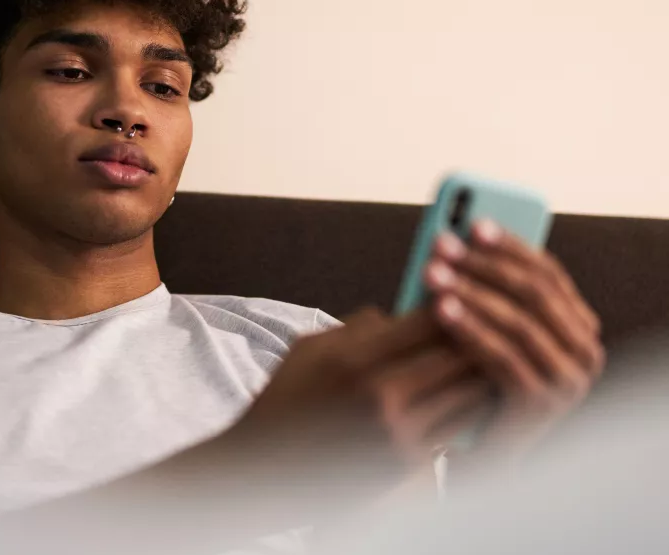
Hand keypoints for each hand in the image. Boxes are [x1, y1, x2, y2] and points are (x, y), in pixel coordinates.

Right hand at [224, 307, 493, 499]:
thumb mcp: (310, 348)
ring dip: (486, 369)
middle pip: (459, 353)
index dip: (458, 300)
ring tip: (498, 351)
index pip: (429, 319)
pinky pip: (461, 427)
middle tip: (497, 316)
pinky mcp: (409, 464)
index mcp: (353, 359)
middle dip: (481, 331)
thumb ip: (360, 327)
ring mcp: (398, 434)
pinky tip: (479, 392)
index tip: (468, 289)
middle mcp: (380, 396)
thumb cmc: (284, 402)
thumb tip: (405, 313)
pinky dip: (475, 406)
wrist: (261, 471)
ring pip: (471, 392)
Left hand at [423, 220, 604, 459]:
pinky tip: (439, 310)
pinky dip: (470, 328)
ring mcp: (569, 379)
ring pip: (519, 321)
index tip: (470, 223)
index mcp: (575, 322)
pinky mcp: (544, 404)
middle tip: (441, 245)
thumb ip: (482, 289)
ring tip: (432, 274)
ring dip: (472, 291)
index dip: (508, 244)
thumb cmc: (472, 376)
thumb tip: (451, 238)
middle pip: (534, 292)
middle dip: (483, 263)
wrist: (475, 448)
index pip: (546, 271)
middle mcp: (584, 349)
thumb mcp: (481, 324)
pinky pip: (504, 356)